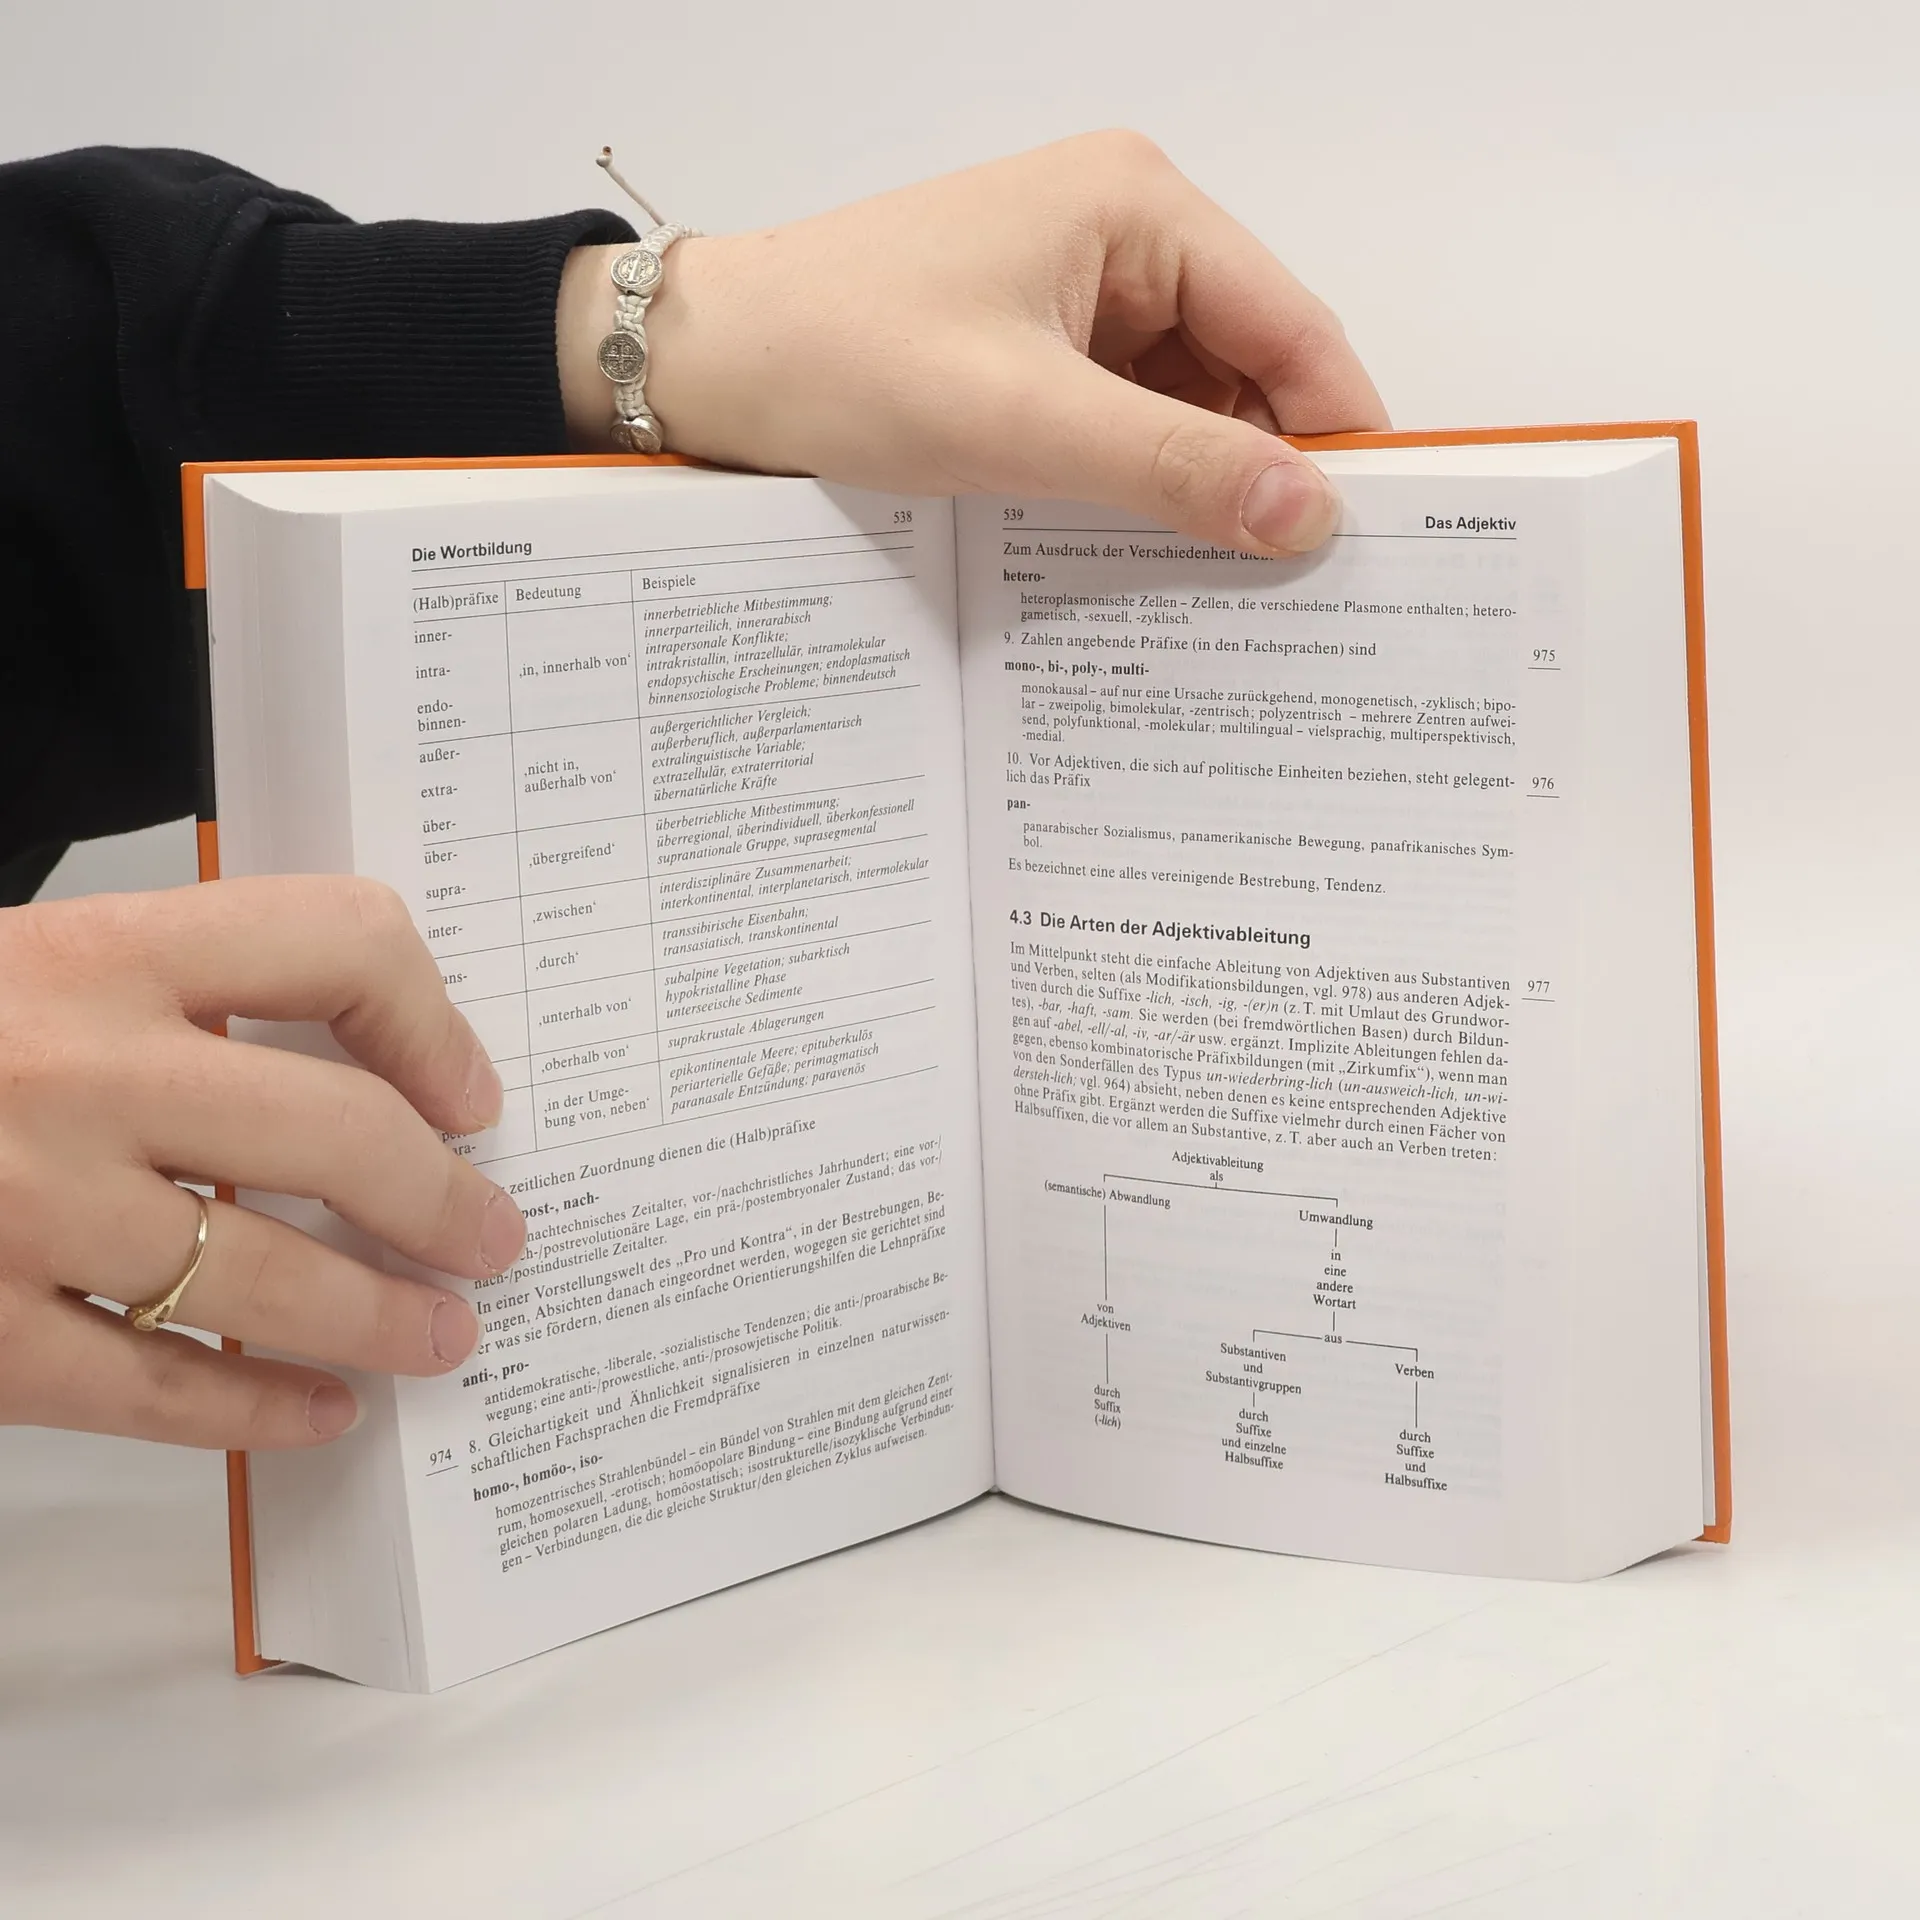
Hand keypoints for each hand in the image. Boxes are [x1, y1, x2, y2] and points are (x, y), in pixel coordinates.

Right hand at [0, 878, 524, 1446]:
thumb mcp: (30, 962)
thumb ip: (166, 995)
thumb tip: (353, 1066)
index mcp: (96, 951)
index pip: (333, 943)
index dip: (432, 1019)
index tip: (469, 1091)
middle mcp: (76, 1070)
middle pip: (338, 1135)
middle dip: (444, 1202)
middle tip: (492, 1237)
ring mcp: (19, 1208)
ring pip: (263, 1278)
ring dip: (379, 1315)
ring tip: (442, 1335)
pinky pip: (148, 1387)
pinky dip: (251, 1409)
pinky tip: (314, 1413)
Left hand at [558, 130, 1387, 555]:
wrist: (709, 366)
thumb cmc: (843, 357)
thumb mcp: (1023, 422)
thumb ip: (1173, 466)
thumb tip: (1305, 515)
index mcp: (1137, 209)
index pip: (1291, 325)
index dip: (1337, 432)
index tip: (1374, 537)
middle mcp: (1123, 237)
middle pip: (1250, 366)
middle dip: (1268, 468)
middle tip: (1301, 588)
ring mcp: (1080, 294)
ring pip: (1191, 402)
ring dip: (1202, 484)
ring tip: (1228, 586)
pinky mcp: (1041, 347)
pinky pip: (1128, 419)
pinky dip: (1145, 481)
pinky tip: (1149, 549)